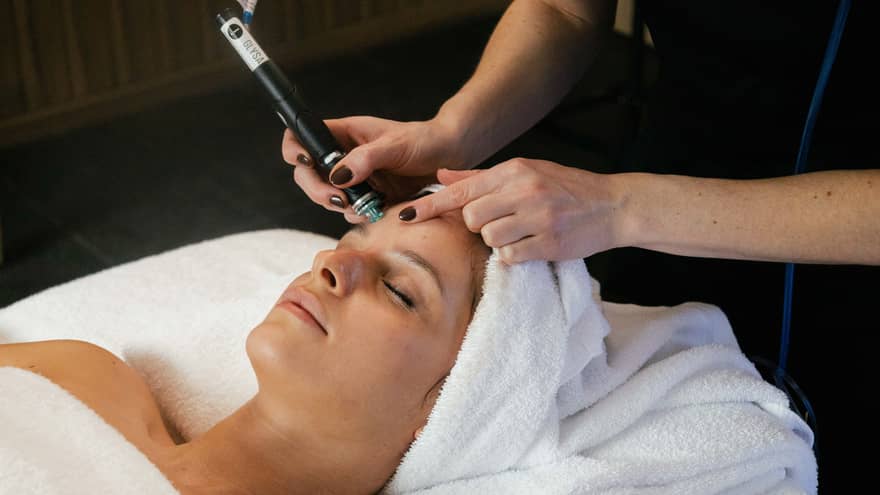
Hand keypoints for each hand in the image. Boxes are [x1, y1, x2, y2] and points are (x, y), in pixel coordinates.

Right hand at [282, 116, 463, 222]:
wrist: (448, 158)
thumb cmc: (423, 141)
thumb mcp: (395, 145)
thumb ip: (365, 159)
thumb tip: (337, 176)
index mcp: (343, 134)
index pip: (302, 137)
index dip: (296, 150)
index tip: (308, 163)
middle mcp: (342, 156)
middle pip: (307, 174)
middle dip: (317, 190)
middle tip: (340, 200)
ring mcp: (352, 178)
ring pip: (326, 196)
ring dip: (339, 206)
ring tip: (365, 206)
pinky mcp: (366, 197)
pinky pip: (349, 211)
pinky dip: (358, 215)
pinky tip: (376, 210)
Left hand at [398, 158, 625, 262]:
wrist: (613, 205)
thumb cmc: (565, 187)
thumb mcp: (525, 171)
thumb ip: (481, 177)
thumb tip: (442, 175)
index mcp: (514, 170)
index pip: (462, 189)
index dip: (431, 206)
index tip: (406, 217)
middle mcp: (524, 190)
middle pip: (471, 217)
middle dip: (479, 224)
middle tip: (502, 221)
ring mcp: (537, 217)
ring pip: (489, 238)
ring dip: (499, 240)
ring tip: (521, 232)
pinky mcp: (548, 243)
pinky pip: (510, 256)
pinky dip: (515, 255)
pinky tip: (532, 244)